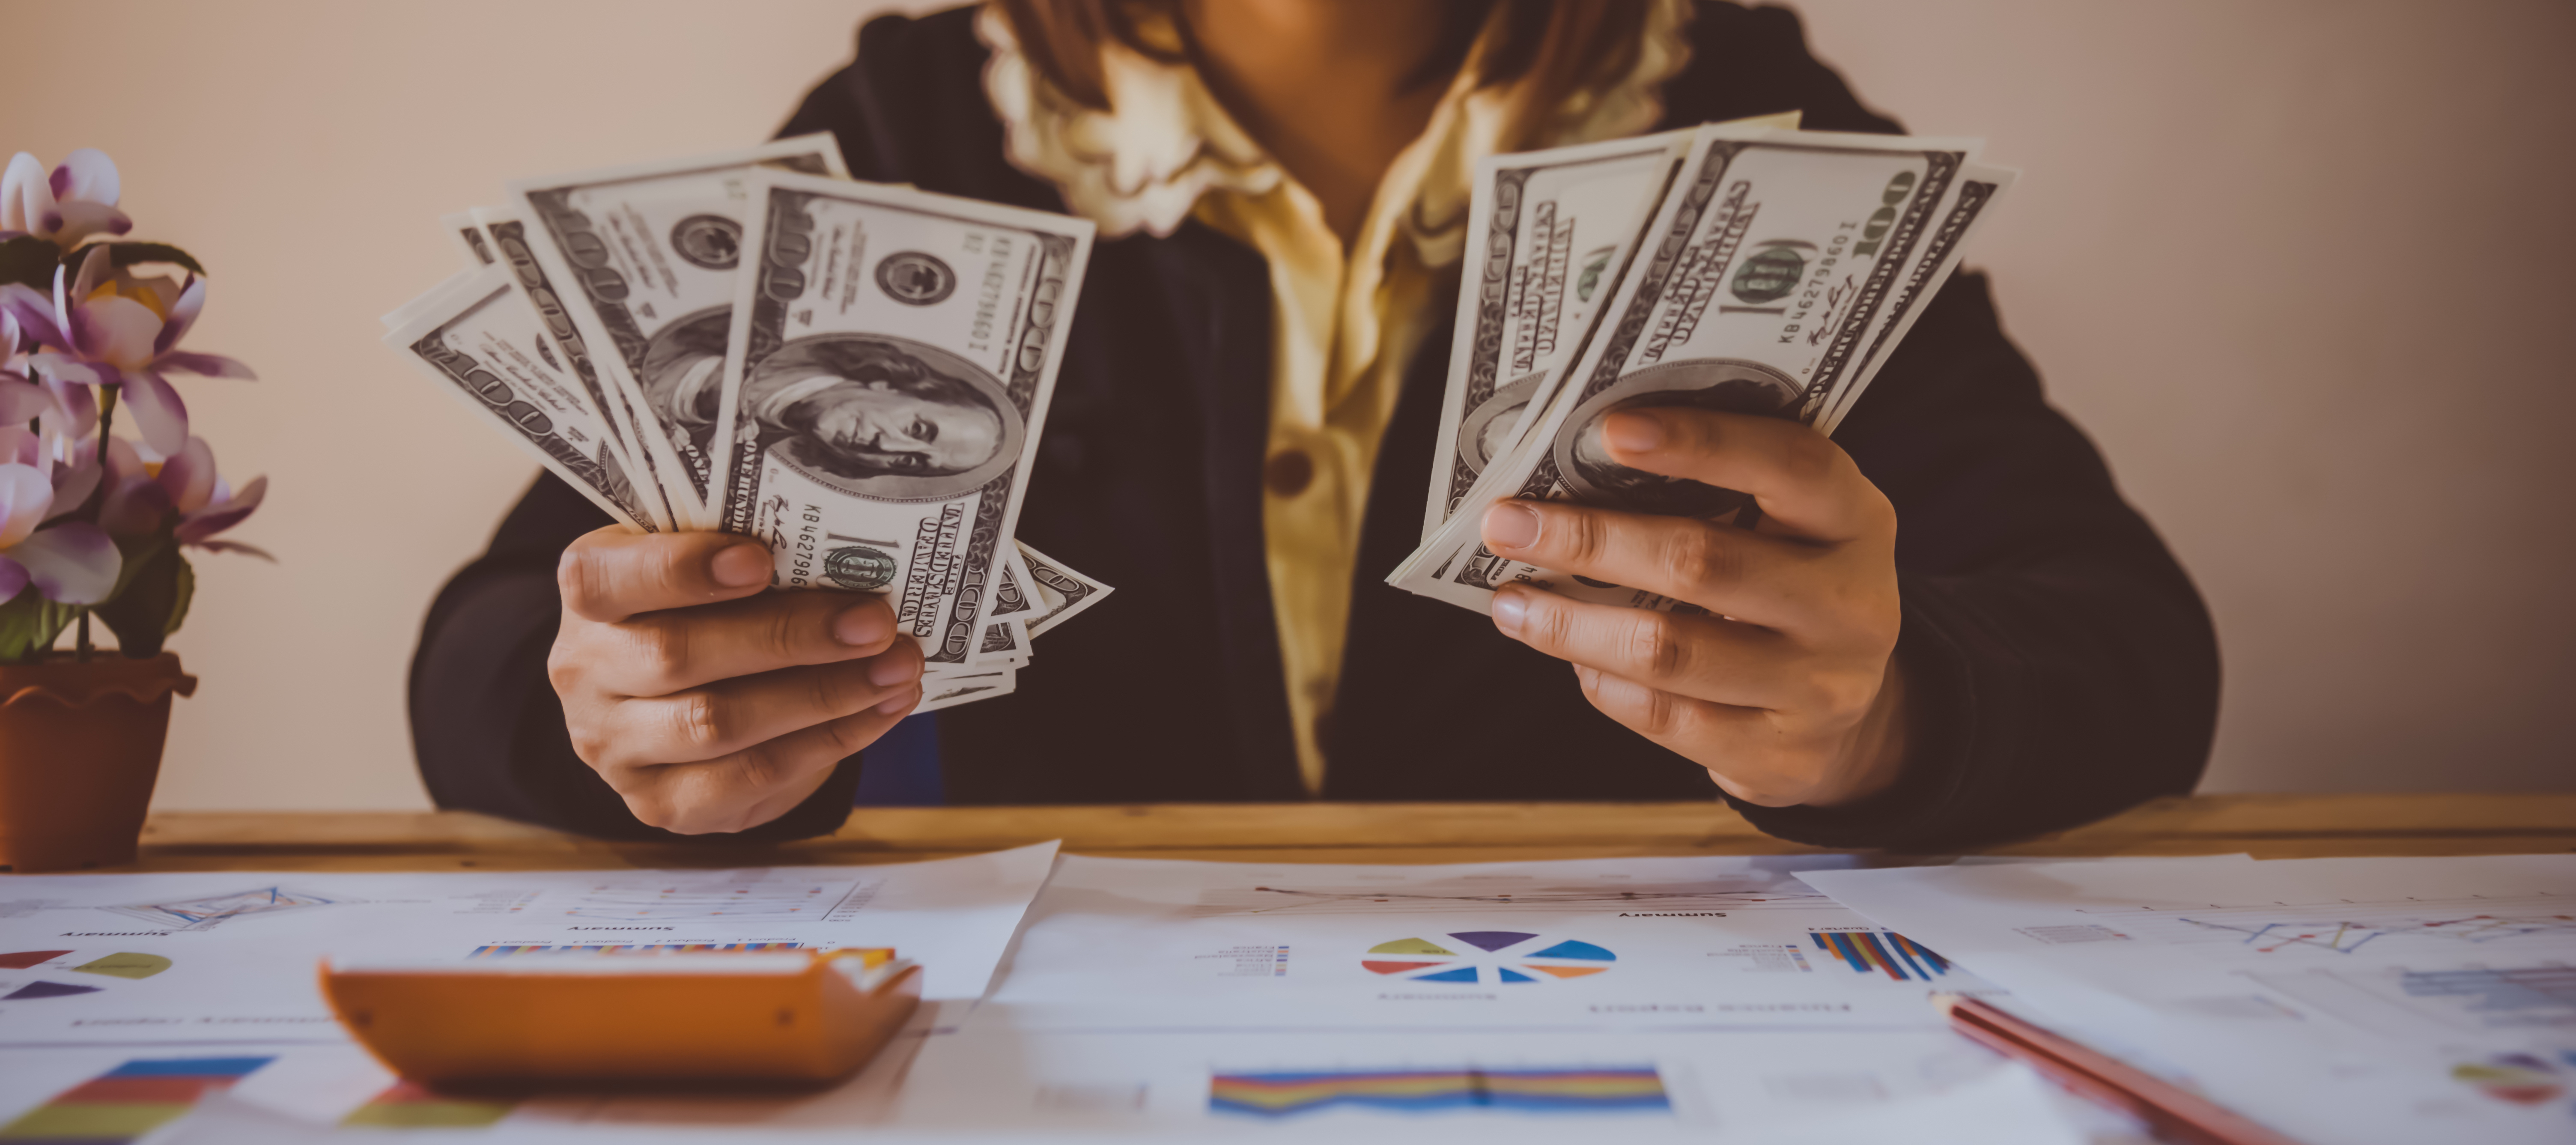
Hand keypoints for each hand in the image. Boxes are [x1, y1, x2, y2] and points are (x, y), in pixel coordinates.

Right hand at [547, 528, 923, 833]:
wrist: (681, 701)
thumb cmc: (709, 610)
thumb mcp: (710, 566)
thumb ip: (751, 557)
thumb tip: (850, 555)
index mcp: (591, 593)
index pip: (603, 580)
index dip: (678, 571)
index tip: (759, 561)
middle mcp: (586, 672)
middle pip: (679, 655)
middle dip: (789, 637)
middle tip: (874, 622)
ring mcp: (616, 747)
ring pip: (719, 724)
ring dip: (824, 694)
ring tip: (896, 667)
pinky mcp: (662, 803)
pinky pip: (752, 776)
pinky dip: (830, 741)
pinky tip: (882, 710)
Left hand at [1478, 408, 1909, 808]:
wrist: (1852, 719)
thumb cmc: (1791, 589)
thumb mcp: (1788, 529)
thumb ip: (1719, 494)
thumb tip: (1583, 468)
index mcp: (1855, 521)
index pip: (1789, 465)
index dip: (1701, 443)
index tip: (1608, 430)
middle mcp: (1849, 604)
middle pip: (1702, 563)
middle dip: (1589, 539)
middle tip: (1507, 523)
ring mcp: (1818, 688)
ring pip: (1669, 651)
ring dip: (1571, 624)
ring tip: (1512, 602)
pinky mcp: (1778, 754)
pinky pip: (1665, 717)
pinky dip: (1603, 682)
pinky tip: (1570, 655)